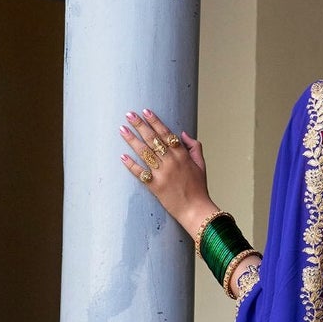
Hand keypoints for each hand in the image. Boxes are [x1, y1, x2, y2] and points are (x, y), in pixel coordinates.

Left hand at [121, 109, 217, 238]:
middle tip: (129, 115)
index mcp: (182, 155)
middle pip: (153, 139)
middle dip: (140, 125)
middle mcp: (171, 162)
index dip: (155, 121)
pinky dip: (131, 164)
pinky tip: (123, 156)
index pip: (166, 134)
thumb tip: (183, 134)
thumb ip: (194, 147)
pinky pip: (140, 173)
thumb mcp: (200, 165)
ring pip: (144, 153)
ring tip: (122, 129)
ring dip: (132, 140)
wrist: (195, 209)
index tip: (146, 111)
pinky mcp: (155, 186)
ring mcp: (162, 174)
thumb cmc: (198, 188)